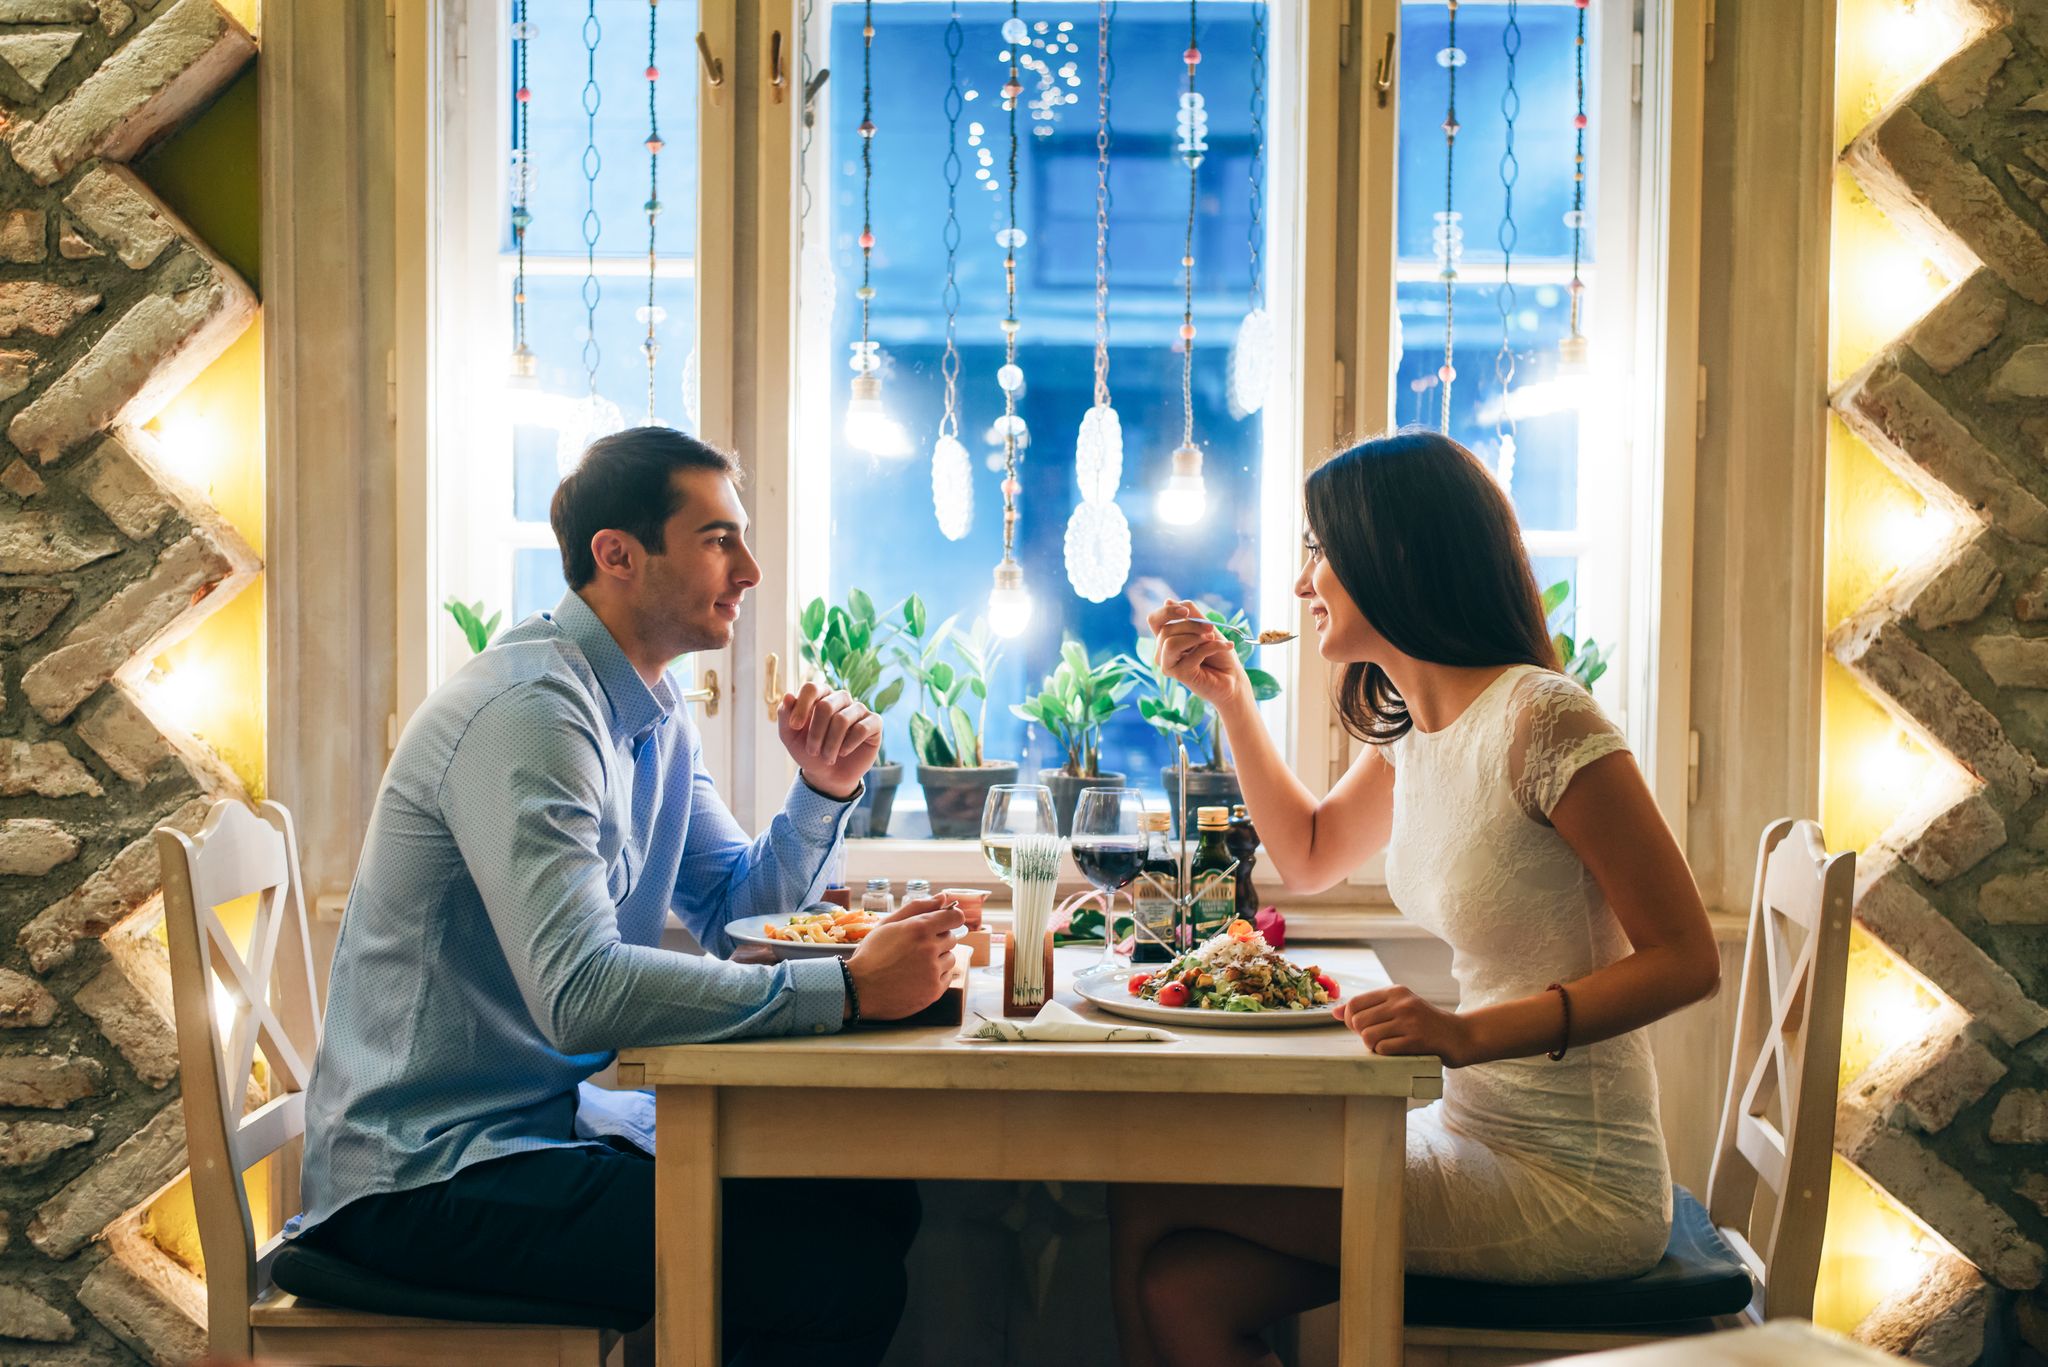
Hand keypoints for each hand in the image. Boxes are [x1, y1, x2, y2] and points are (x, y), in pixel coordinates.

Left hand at [778, 682, 881, 799]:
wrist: (829, 776)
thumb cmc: (809, 752)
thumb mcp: (790, 737)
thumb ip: (785, 716)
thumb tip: (788, 696)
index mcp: (820, 696)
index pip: (811, 688)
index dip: (801, 707)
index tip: (794, 727)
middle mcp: (841, 698)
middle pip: (826, 706)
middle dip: (816, 733)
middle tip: (812, 751)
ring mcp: (859, 709)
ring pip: (842, 719)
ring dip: (830, 744)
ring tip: (827, 757)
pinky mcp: (874, 723)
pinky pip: (862, 728)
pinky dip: (849, 744)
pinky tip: (843, 752)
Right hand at [847, 897, 966, 1019]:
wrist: (859, 989)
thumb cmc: (872, 954)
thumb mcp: (888, 924)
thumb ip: (917, 907)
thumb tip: (943, 897)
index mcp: (919, 928)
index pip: (955, 917)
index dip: (950, 919)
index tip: (943, 924)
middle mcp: (930, 948)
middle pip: (951, 938)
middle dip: (937, 940)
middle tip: (916, 948)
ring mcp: (933, 971)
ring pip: (950, 958)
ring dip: (937, 959)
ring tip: (914, 965)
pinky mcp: (934, 991)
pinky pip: (946, 978)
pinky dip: (935, 977)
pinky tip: (915, 978)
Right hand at [1145, 598, 1249, 708]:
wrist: (1233, 678)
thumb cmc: (1219, 655)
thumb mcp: (1206, 629)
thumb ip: (1190, 616)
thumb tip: (1167, 601)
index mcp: (1166, 639)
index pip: (1155, 621)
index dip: (1167, 612)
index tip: (1186, 611)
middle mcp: (1162, 653)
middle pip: (1166, 630)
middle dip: (1191, 625)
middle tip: (1211, 629)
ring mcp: (1169, 665)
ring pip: (1170, 642)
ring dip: (1196, 637)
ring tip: (1214, 639)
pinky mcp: (1179, 675)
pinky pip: (1191, 654)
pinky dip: (1212, 647)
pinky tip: (1226, 647)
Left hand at [1334, 984, 1478, 1067]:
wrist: (1460, 1036)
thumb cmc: (1425, 1023)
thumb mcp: (1399, 1007)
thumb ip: (1369, 1008)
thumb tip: (1335, 1012)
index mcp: (1396, 992)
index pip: (1355, 1003)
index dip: (1349, 1019)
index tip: (1359, 1027)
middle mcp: (1401, 1003)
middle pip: (1357, 1021)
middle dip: (1360, 1034)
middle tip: (1375, 1038)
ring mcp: (1410, 1021)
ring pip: (1368, 1036)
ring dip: (1372, 1046)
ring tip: (1386, 1045)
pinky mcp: (1416, 1040)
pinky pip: (1383, 1049)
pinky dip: (1384, 1054)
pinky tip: (1396, 1051)